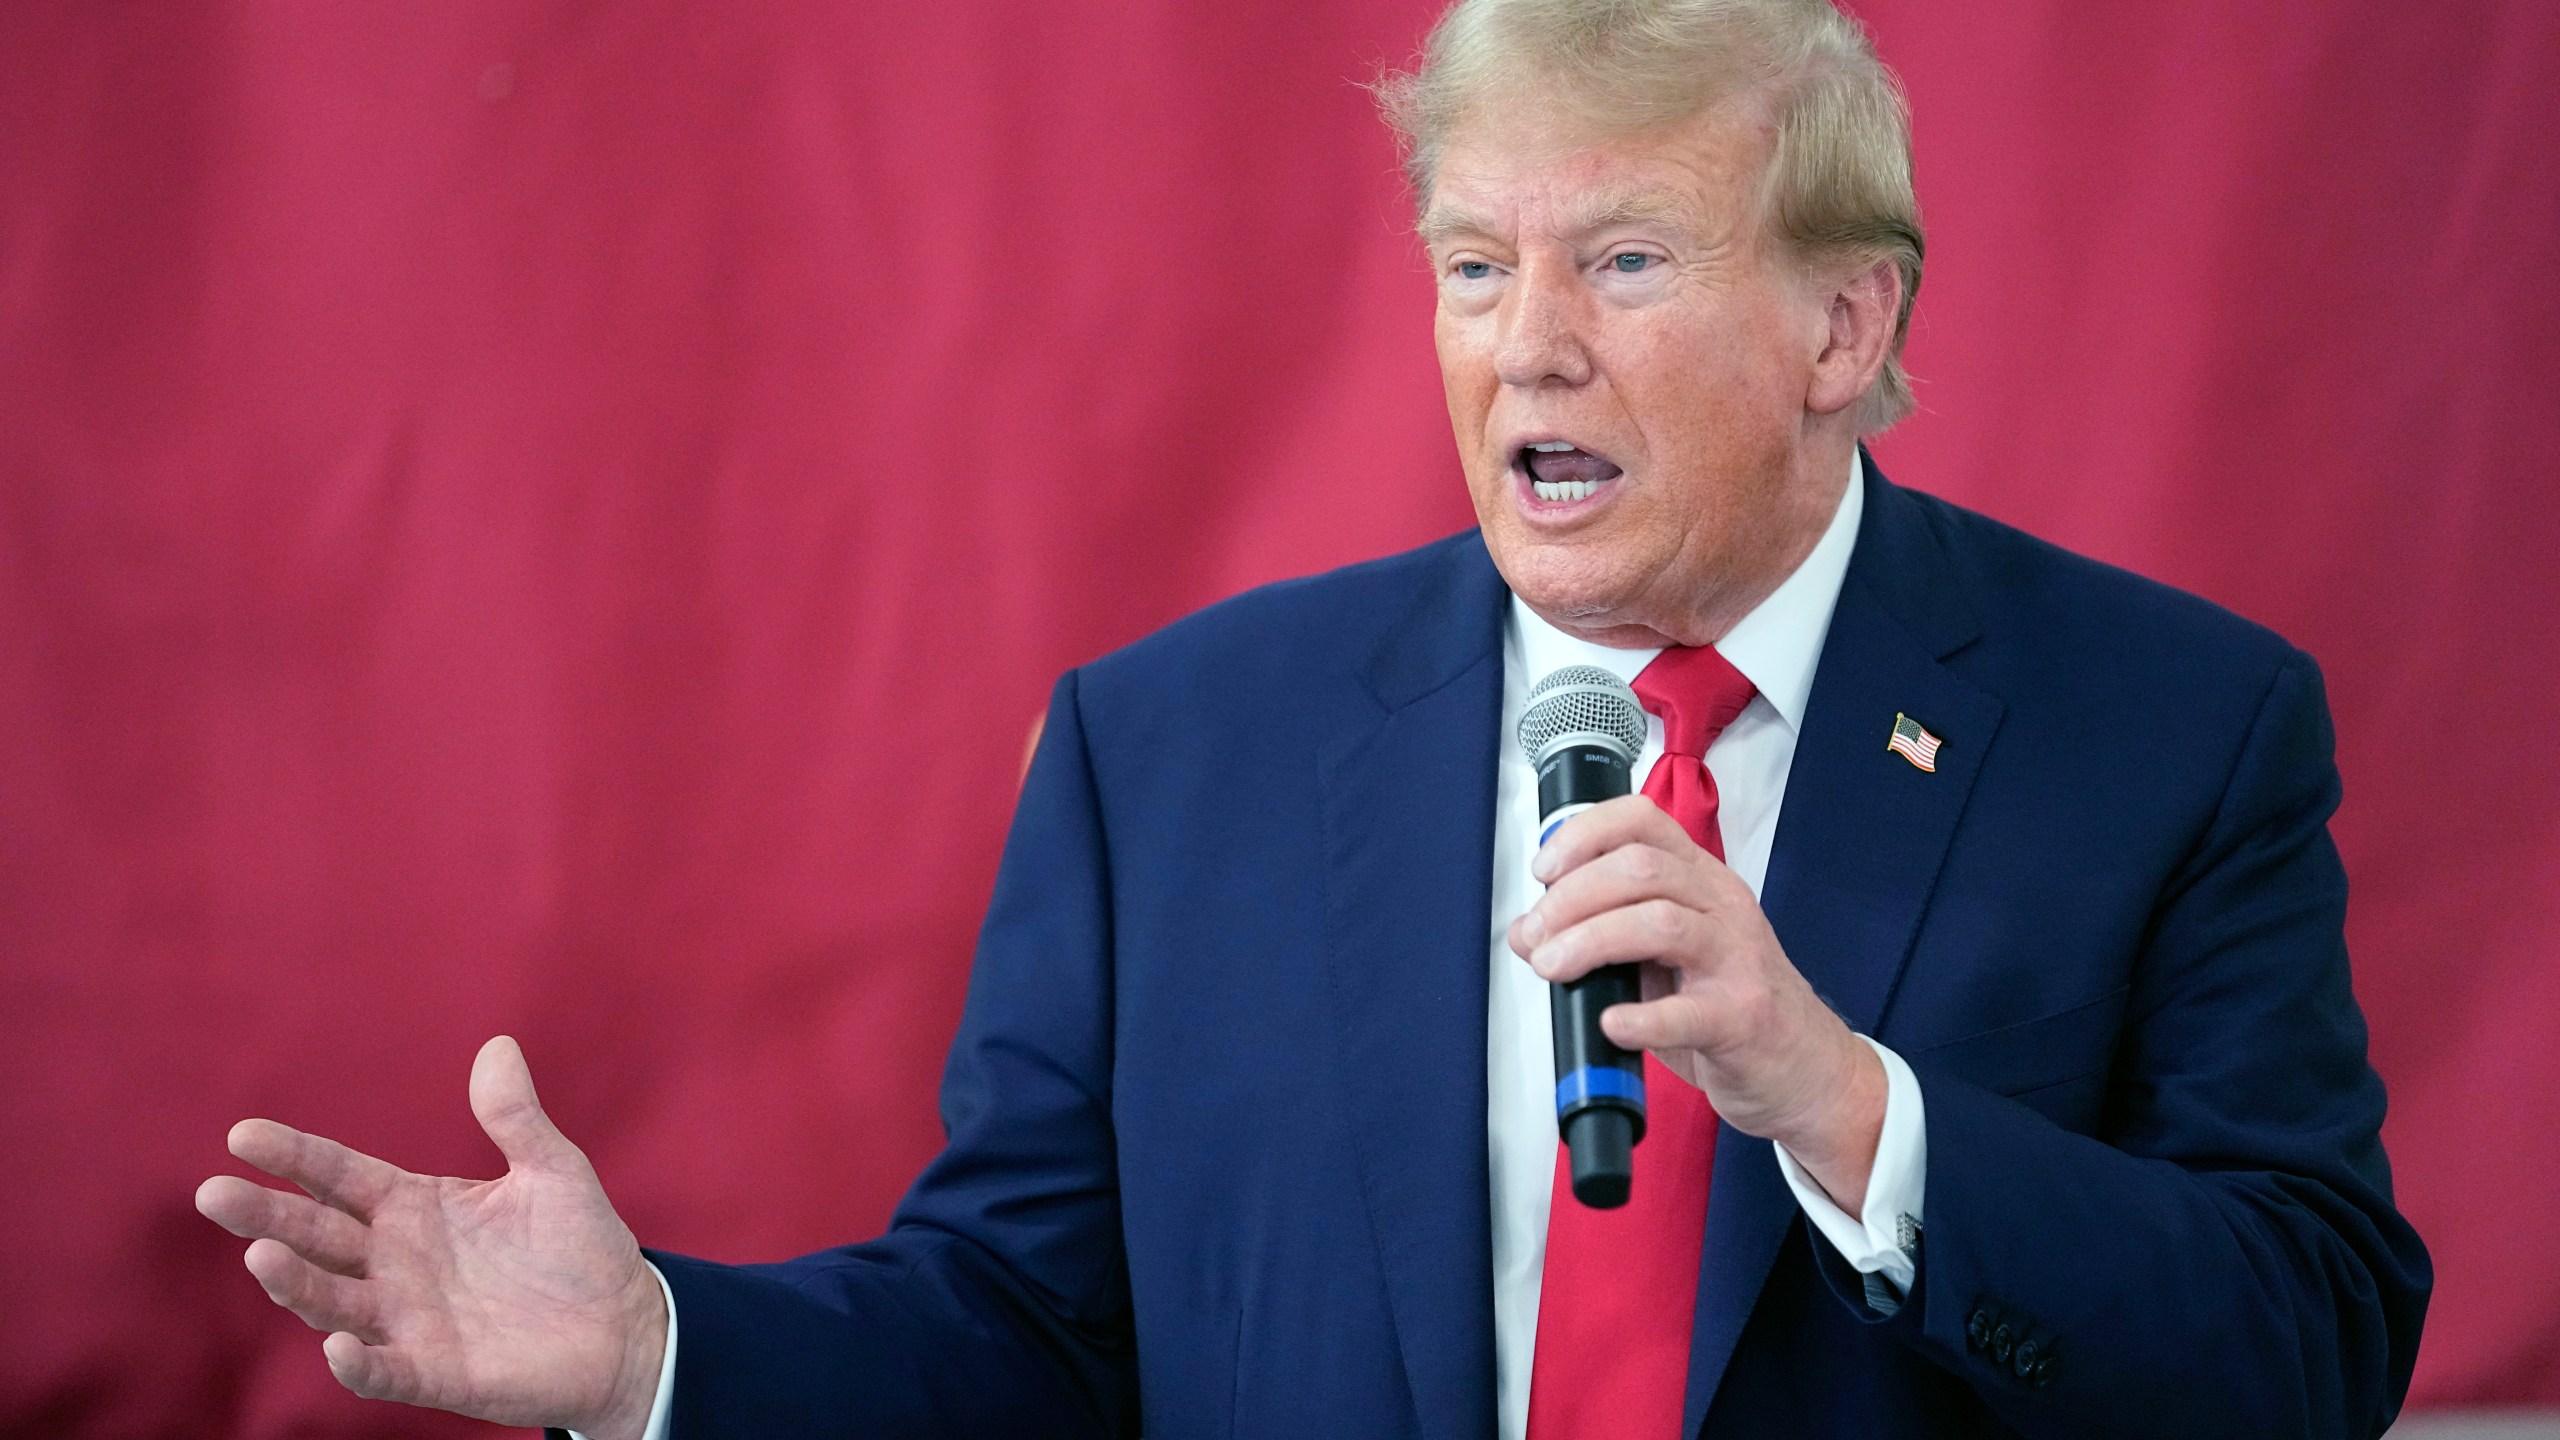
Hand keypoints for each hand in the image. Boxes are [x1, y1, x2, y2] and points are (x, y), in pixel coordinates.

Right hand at [195, 1036, 667, 1439]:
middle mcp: (395, 1263)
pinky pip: (383, 1370)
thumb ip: (515, 1117)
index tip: (243, 1135)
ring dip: (296, 1282)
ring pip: (332, 1300)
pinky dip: (358, 1361)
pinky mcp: (433, 1372)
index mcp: (414, 1208)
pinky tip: (339, 1343)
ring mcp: (407, 1320)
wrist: (623, 1328)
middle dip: (265, 1216)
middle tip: (215, 1193)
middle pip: (316, 1235)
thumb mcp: (552, 1170)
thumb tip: (498, 1046)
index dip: (293, 1157)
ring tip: (262, 1257)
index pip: (339, 1177)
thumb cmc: (580, 1246)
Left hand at [1508, 795, 1887, 1212]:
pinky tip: (1611, 1022)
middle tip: (1537, 936)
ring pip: (1660, 923)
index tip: (1544, 871)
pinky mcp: (1742, 1017)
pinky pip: (1688, 1011)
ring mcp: (1737, 959)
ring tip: (1553, 968)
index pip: (1641, 821)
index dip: (1583, 834)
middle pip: (1640, 869)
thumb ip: (1600, 934)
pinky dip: (1642, 1017)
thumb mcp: (1663, 957)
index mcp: (1700, 879)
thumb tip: (1528, 933)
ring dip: (1591, 941)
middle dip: (1572, 898)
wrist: (1806, 1067)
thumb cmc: (1730, 1004)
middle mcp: (1722, 905)